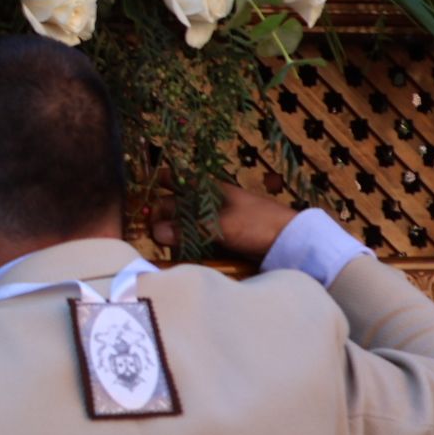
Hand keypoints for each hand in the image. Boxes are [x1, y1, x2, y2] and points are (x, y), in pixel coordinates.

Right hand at [146, 176, 297, 261]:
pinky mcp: (223, 238)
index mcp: (209, 188)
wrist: (291, 242)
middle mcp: (209, 202)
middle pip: (178, 205)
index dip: (159, 183)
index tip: (142, 197)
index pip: (177, 179)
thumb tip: (156, 232)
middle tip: (150, 231)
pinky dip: (189, 245)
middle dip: (162, 216)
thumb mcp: (221, 226)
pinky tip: (181, 255)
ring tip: (163, 247)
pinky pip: (198, 240)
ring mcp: (216, 220)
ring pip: (186, 224)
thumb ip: (188, 229)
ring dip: (175, 234)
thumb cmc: (257, 224)